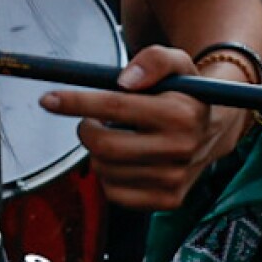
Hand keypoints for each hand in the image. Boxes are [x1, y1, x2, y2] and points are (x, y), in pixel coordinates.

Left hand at [39, 44, 241, 209]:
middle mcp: (180, 149)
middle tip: (90, 120)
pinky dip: (108, 176)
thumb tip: (124, 80)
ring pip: (105, 170)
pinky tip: (123, 160)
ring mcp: (175, 179)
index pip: (115, 108)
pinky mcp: (168, 201)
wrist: (213, 131)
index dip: (76, 102)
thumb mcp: (177, 62)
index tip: (48, 99)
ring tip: (116, 136)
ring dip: (98, 152)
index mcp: (180, 114)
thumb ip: (154, 60)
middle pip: (104, 145)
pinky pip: (115, 194)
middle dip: (85, 129)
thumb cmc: (184, 92)